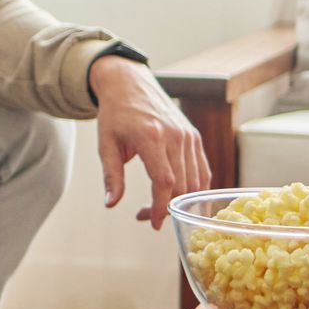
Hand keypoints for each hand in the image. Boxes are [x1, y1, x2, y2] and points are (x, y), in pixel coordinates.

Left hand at [92, 53, 210, 228]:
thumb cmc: (115, 114)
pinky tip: (179, 198)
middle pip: (182, 185)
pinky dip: (194, 189)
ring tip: (159, 209)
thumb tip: (111, 204)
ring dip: (181, 202)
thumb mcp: (106, 144)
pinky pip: (202, 170)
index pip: (165, 180)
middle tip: (148, 217)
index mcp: (151, 137)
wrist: (130, 84)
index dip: (162, 206)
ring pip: (196, 181)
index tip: (153, 223)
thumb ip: (111, 176)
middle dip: (168, 209)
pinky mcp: (194, 137)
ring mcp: (189, 136)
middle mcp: (175, 136)